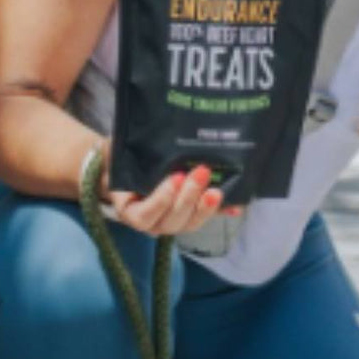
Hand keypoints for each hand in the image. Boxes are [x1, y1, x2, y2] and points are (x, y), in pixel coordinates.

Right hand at [108, 164, 243, 236]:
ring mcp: (173, 220)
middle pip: (173, 220)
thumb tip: (146, 135)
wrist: (128, 165)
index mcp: (131, 211)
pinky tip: (237, 206)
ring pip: (191, 222)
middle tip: (201, 172)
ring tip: (217, 190)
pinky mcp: (192, 214)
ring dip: (206, 207)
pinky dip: (223, 211)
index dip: (161, 200)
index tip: (175, 178)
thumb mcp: (121, 156)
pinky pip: (208, 216)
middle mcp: (153, 221)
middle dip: (189, 197)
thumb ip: (130, 154)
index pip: (145, 216)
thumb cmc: (124, 160)